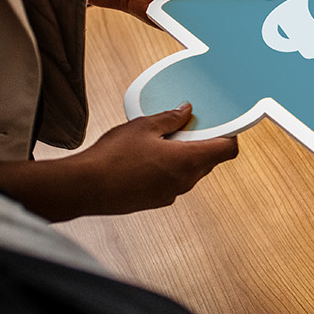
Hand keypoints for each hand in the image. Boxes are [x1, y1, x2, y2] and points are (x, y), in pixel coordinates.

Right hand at [0, 104, 237, 220]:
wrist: (84, 187)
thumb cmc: (112, 156)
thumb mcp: (143, 126)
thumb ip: (170, 118)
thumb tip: (186, 112)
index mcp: (189, 161)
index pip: (227, 150)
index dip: (229, 136)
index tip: (221, 125)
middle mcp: (186, 181)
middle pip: (209, 160)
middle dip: (202, 143)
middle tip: (184, 127)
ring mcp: (171, 194)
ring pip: (190, 172)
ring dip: (183, 157)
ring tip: (159, 142)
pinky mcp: (156, 201)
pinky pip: (172, 182)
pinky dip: (168, 169)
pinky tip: (146, 159)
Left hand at [78, 0, 250, 22]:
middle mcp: (209, 0)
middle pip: (233, 9)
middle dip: (247, 14)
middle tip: (264, 18)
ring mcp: (199, 15)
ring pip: (221, 24)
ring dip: (233, 28)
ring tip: (251, 32)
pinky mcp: (188, 29)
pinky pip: (204, 35)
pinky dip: (213, 37)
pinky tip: (226, 40)